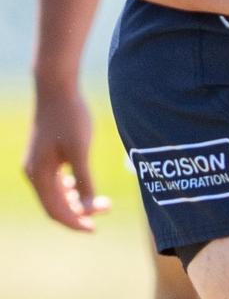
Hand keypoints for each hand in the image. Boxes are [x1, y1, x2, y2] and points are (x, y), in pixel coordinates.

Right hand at [23, 84, 110, 230]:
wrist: (56, 88)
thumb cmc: (70, 117)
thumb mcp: (80, 150)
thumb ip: (84, 179)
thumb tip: (87, 205)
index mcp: (39, 174)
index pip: (55, 210)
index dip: (75, 222)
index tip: (95, 228)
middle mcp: (34, 172)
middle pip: (54, 204)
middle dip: (79, 212)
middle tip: (107, 209)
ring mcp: (37, 163)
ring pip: (54, 193)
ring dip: (76, 200)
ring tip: (101, 201)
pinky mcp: (43, 154)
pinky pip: (54, 181)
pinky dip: (69, 188)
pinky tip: (82, 186)